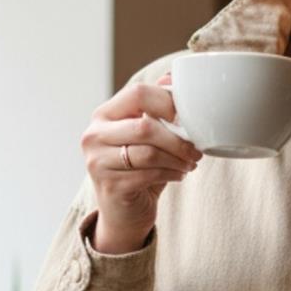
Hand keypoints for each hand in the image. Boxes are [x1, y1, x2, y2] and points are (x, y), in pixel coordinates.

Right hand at [82, 69, 202, 251]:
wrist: (123, 213)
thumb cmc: (138, 168)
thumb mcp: (147, 135)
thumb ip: (156, 107)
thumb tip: (172, 77)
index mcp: (104, 115)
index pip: (136, 93)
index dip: (167, 102)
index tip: (188, 117)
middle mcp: (94, 135)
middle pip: (144, 125)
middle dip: (178, 138)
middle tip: (196, 148)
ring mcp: (98, 162)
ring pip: (149, 152)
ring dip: (178, 158)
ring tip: (190, 163)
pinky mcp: (109, 185)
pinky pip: (149, 174)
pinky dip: (171, 173)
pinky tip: (179, 174)